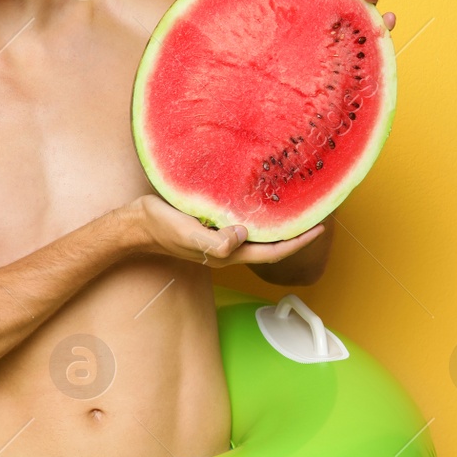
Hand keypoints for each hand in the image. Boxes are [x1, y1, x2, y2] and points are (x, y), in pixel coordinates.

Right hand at [126, 192, 325, 266]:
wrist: (136, 225)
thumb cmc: (160, 229)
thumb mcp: (187, 234)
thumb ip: (214, 241)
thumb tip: (243, 236)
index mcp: (227, 255)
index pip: (272, 253)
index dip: (297, 242)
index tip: (319, 228)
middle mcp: (228, 249)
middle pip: (270, 246)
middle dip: (294, 234)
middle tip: (314, 214)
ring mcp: (220, 238)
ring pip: (258, 236)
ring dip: (277, 225)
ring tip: (295, 207)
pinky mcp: (212, 226)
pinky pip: (242, 224)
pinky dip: (258, 216)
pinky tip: (260, 202)